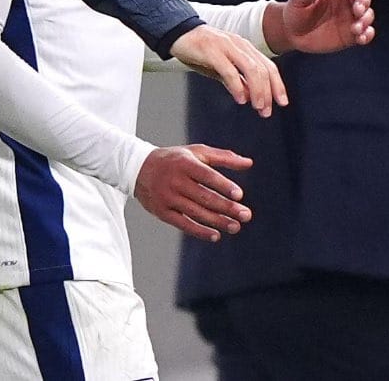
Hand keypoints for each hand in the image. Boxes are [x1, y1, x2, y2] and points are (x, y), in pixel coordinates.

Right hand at [134, 145, 252, 241]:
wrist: (138, 168)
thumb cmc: (175, 159)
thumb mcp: (196, 152)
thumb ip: (223, 157)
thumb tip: (249, 163)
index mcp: (185, 163)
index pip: (206, 175)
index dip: (223, 185)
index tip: (239, 195)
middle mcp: (175, 180)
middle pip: (204, 196)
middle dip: (227, 207)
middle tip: (246, 215)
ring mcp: (167, 197)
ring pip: (196, 212)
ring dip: (218, 221)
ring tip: (236, 226)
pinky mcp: (162, 212)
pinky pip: (183, 224)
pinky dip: (199, 231)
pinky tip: (215, 235)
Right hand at [171, 25, 287, 116]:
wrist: (176, 32)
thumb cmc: (198, 50)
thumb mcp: (220, 68)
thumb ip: (234, 81)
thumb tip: (248, 97)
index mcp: (244, 47)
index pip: (268, 66)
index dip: (277, 85)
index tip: (282, 102)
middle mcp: (239, 45)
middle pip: (263, 68)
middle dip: (268, 92)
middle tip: (266, 111)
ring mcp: (226, 46)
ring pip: (251, 69)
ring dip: (257, 90)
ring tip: (257, 106)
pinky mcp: (212, 51)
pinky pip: (229, 70)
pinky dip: (237, 85)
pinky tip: (239, 98)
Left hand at [263, 0, 375, 54]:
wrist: (292, 33)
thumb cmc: (295, 10)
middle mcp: (346, 1)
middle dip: (364, 2)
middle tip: (357, 10)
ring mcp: (350, 18)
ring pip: (367, 15)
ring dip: (366, 20)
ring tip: (356, 28)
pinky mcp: (351, 35)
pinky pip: (365, 33)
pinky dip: (367, 35)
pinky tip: (361, 38)